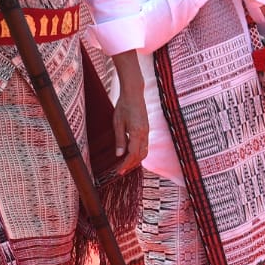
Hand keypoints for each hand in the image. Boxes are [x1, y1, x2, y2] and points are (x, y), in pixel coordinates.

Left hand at [109, 51, 148, 173]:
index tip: (119, 171)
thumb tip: (119, 155)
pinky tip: (130, 152)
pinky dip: (138, 152)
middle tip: (122, 170)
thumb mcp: (117, 123)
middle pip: (140, 155)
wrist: (134, 93)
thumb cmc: (124, 106)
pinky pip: (144, 144)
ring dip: (136, 159)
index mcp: (137, 133)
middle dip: (132, 164)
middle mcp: (144, 133)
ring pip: (144, 151)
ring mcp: (147, 131)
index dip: (126, 165)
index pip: (132, 155)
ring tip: (126, 164)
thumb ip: (120, 139)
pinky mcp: (146, 128)